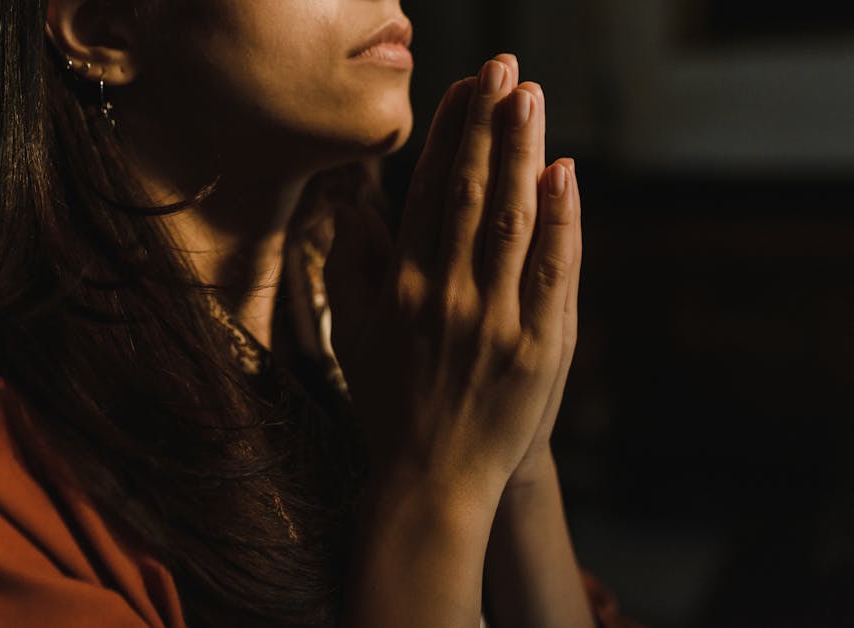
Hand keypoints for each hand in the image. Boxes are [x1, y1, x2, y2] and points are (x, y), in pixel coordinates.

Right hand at [326, 55, 581, 500]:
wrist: (432, 480)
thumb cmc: (390, 404)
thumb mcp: (353, 336)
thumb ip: (352, 268)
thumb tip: (353, 209)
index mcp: (402, 286)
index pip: (430, 193)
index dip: (448, 136)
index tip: (463, 89)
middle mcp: (446, 293)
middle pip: (472, 192)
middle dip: (488, 124)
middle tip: (504, 66)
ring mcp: (495, 319)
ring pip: (513, 219)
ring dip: (524, 154)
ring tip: (531, 97)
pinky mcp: (539, 346)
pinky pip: (554, 271)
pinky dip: (562, 220)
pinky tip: (565, 173)